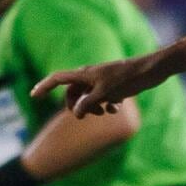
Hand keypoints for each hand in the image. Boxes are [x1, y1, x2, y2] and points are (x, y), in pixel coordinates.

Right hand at [32, 56, 155, 118]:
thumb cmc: (127, 79)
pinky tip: (116, 108)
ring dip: (92, 107)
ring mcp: (102, 80)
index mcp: (84, 74)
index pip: (58, 78)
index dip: (44, 86)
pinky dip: (106, 105)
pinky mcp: (114, 85)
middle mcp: (90, 75)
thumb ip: (88, 104)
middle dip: (76, 105)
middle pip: (73, 92)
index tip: (33, 95)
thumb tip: (75, 113)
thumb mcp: (105, 94)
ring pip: (88, 97)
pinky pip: (102, 98)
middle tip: (86, 115)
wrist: (151, 70)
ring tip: (105, 112)